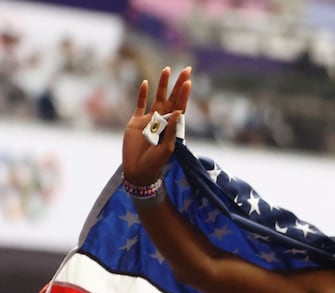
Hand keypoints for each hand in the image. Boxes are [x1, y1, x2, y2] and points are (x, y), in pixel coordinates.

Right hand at [123, 66, 190, 184]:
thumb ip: (172, 130)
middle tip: (186, 69)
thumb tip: (180, 112)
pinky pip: (139, 105)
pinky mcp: (135, 122)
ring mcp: (148, 120)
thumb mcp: (167, 149)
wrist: (138, 171)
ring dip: (161, 84)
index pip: (180, 106)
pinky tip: (146, 83)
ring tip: (167, 69)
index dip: (184, 94)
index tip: (189, 81)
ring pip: (156, 98)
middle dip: (178, 84)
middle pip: (171, 98)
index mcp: (172, 126)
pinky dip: (142, 94)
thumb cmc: (155, 163)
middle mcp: (162, 120)